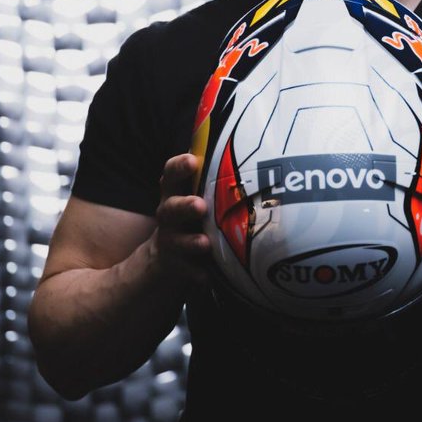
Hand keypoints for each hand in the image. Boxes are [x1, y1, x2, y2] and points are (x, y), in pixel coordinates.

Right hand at [146, 153, 211, 291]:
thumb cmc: (193, 214)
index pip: (171, 174)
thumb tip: (253, 146)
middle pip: (171, 208)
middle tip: (200, 206)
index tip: (192, 161)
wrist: (167, 256)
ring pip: (177, 240)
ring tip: (204, 243)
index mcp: (175, 192)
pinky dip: (196, 273)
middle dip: (184, 206)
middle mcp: (169, 214)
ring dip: (190, 241)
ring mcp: (171, 240)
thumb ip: (213, 176)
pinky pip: (186, 270)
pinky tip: (207, 276)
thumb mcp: (198, 192)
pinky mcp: (177, 265)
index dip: (179, 167)